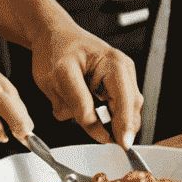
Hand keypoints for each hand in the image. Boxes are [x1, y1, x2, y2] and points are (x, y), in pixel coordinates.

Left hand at [30, 21, 142, 148]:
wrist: (51, 35)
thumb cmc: (55, 49)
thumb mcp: (61, 78)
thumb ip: (81, 106)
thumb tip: (100, 133)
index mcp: (114, 64)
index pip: (126, 101)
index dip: (125, 126)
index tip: (123, 145)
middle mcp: (122, 70)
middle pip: (130, 108)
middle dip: (114, 124)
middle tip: (97, 135)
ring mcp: (118, 79)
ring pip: (121, 112)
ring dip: (103, 119)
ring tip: (76, 106)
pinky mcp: (111, 87)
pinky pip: (111, 109)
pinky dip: (97, 115)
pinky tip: (78, 105)